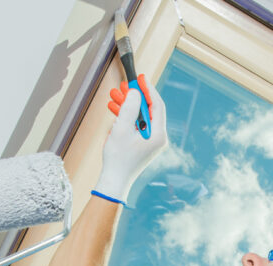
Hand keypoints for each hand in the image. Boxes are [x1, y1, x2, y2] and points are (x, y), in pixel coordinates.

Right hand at [92, 74, 166, 203]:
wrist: (114, 181)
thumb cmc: (118, 158)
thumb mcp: (122, 128)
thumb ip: (130, 107)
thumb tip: (135, 92)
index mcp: (158, 135)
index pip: (157, 105)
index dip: (148, 89)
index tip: (140, 77)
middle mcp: (157, 138)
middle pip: (148, 110)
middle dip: (134, 97)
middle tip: (124, 86)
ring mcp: (150, 142)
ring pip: (140, 117)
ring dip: (127, 106)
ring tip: (114, 95)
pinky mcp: (142, 145)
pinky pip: (135, 126)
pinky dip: (126, 117)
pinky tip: (115, 109)